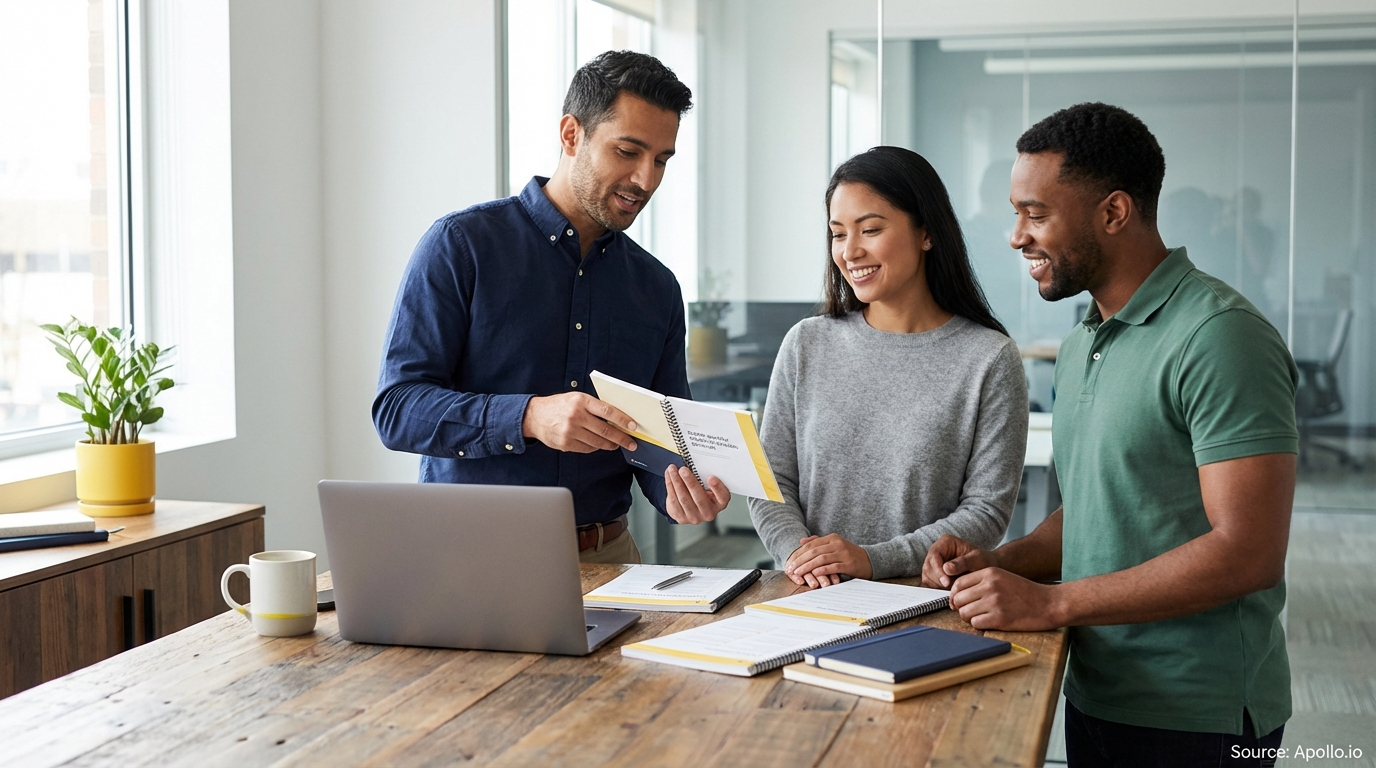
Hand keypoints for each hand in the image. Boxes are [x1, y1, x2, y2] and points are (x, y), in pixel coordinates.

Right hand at [521, 393, 637, 452]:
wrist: (535, 416)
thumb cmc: (559, 406)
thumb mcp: (577, 398)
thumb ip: (594, 407)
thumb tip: (617, 419)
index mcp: (581, 401)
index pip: (608, 411)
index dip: (623, 420)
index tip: (633, 426)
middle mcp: (576, 416)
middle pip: (605, 430)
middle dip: (622, 438)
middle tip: (631, 442)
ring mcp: (570, 431)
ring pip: (598, 442)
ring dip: (610, 444)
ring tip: (616, 444)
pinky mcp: (566, 444)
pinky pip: (587, 448)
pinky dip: (595, 447)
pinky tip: (599, 444)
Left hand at [664, 466, 730, 523]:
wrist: (690, 506)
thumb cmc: (702, 491)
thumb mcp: (708, 485)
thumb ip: (705, 478)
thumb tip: (694, 464)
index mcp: (720, 503)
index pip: (722, 497)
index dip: (717, 488)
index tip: (711, 477)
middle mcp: (708, 513)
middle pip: (699, 498)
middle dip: (690, 482)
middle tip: (683, 470)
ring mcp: (694, 517)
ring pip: (683, 499)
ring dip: (676, 481)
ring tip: (672, 470)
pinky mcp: (681, 518)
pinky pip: (673, 501)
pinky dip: (670, 486)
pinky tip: (669, 476)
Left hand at [784, 533, 871, 587]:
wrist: (870, 560)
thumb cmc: (849, 554)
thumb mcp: (834, 545)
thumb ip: (818, 542)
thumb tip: (801, 541)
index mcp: (832, 538)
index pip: (811, 545)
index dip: (798, 554)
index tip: (789, 562)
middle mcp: (837, 544)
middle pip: (814, 552)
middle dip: (800, 561)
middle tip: (790, 569)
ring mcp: (843, 553)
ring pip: (821, 559)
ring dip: (807, 567)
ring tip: (798, 573)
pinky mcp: (849, 564)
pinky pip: (833, 566)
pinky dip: (822, 570)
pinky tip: (814, 574)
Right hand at [922, 534, 997, 588]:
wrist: (987, 567)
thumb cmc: (983, 561)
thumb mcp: (977, 560)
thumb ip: (962, 563)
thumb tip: (946, 569)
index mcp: (946, 542)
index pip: (934, 556)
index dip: (938, 570)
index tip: (946, 582)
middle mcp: (937, 551)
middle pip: (928, 567)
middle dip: (939, 580)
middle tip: (953, 588)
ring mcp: (934, 563)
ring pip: (927, 577)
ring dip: (938, 586)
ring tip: (955, 588)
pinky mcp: (934, 574)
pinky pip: (929, 583)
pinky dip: (938, 589)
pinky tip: (950, 590)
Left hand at [949, 568, 1061, 630]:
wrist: (1050, 603)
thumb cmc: (1026, 593)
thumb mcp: (1003, 578)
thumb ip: (981, 583)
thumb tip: (957, 596)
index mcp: (990, 572)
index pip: (958, 583)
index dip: (955, 595)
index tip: (960, 602)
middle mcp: (990, 585)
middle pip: (959, 599)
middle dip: (962, 607)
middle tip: (972, 612)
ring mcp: (994, 602)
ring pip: (965, 613)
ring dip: (970, 618)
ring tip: (982, 617)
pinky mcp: (1000, 618)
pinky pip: (976, 623)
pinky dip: (980, 625)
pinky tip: (990, 622)